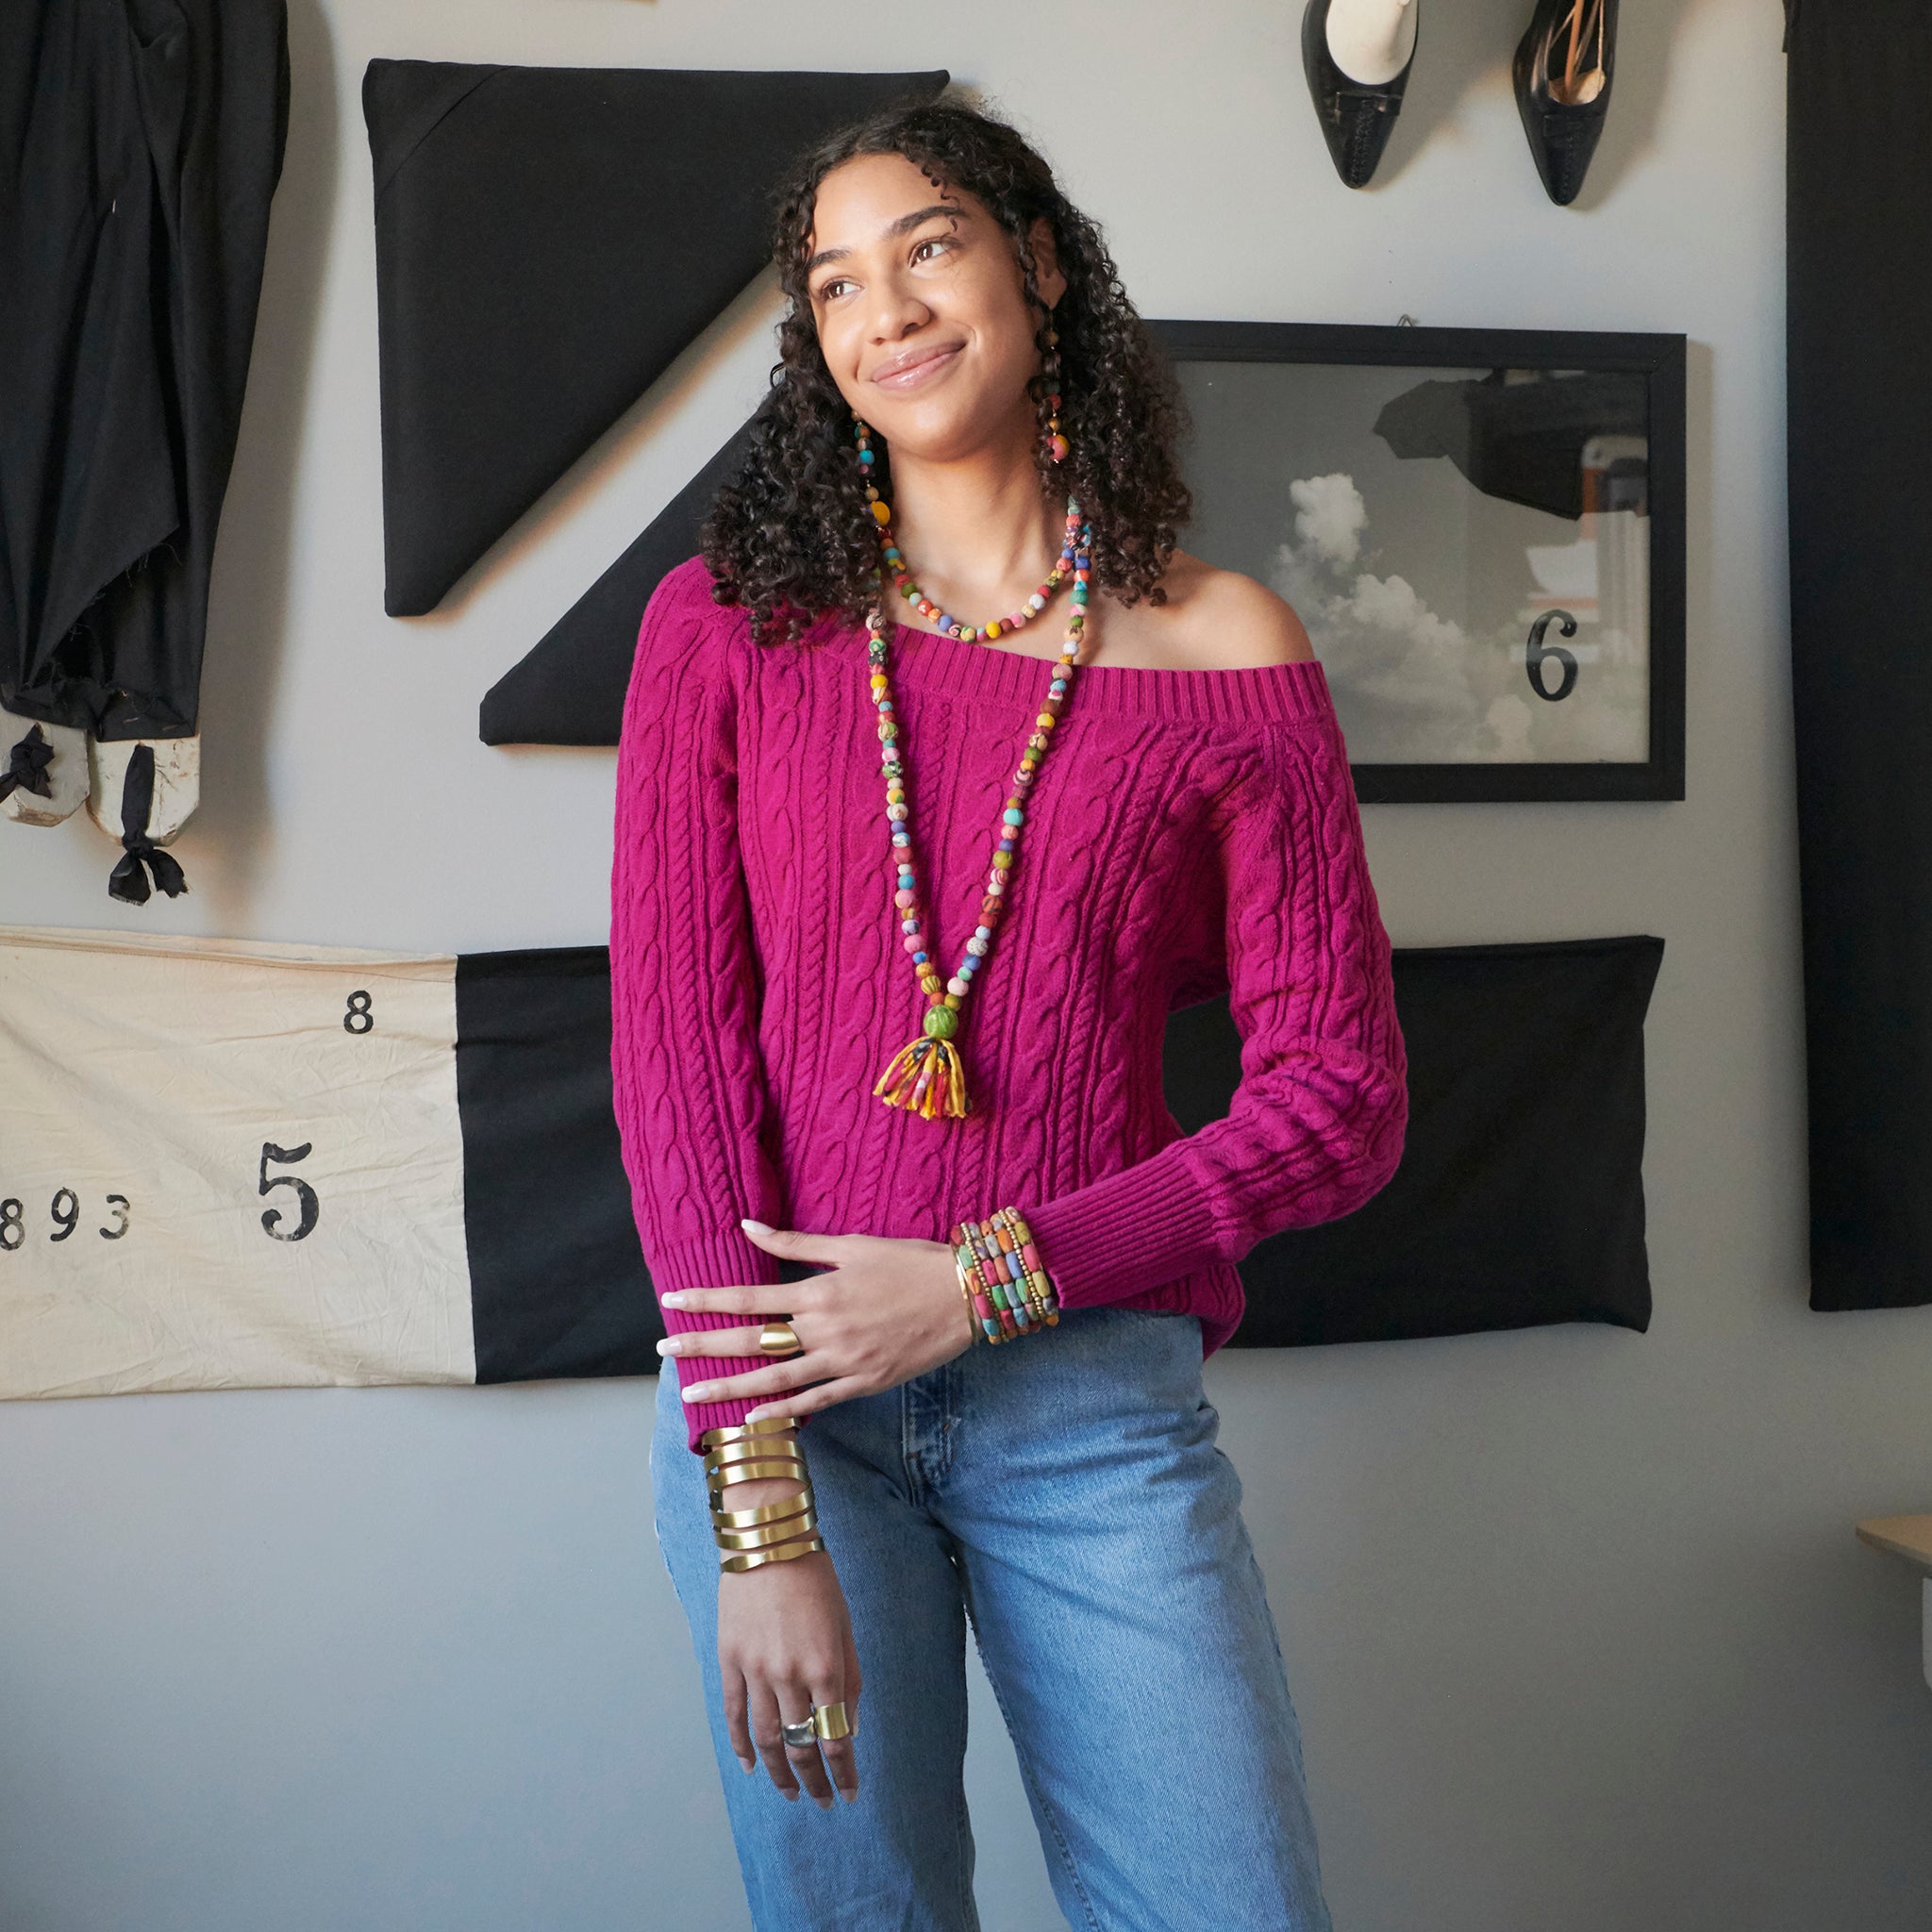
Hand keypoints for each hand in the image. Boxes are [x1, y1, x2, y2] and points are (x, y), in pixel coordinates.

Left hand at [657, 1219, 973, 1422]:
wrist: (965, 1295)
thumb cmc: (910, 1263)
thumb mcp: (853, 1244)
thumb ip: (796, 1243)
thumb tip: (747, 1225)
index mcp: (820, 1291)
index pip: (749, 1297)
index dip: (707, 1300)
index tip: (672, 1300)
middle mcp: (825, 1329)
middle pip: (752, 1342)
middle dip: (704, 1345)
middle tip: (664, 1350)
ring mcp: (845, 1361)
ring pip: (777, 1380)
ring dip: (731, 1387)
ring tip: (693, 1393)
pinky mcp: (865, 1383)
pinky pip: (816, 1403)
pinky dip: (783, 1414)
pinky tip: (753, 1421)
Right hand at [715, 1441, 861, 1807]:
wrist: (768, 1540)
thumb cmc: (817, 1579)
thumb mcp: (846, 1626)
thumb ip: (849, 1679)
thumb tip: (847, 1727)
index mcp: (826, 1667)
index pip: (836, 1738)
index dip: (844, 1772)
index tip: (850, 1793)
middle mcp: (790, 1676)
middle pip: (802, 1745)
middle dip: (815, 1780)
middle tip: (823, 1802)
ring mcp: (756, 1670)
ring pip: (767, 1738)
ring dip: (780, 1772)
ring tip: (791, 1793)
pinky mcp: (729, 1661)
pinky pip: (734, 1713)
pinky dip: (741, 1745)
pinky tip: (753, 1766)